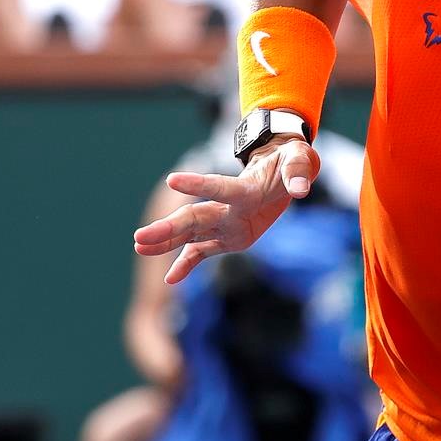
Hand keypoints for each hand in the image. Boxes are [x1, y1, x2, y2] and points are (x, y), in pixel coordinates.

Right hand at [131, 136, 318, 283]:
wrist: (280, 170)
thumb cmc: (290, 161)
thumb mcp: (299, 161)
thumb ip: (299, 173)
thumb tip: (301, 190)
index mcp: (245, 189)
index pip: (219, 187)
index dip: (199, 185)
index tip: (171, 180)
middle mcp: (228, 207)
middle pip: (194, 217)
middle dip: (168, 228)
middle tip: (138, 237)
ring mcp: (225, 222)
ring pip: (190, 234)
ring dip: (166, 243)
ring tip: (140, 248)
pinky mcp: (228, 236)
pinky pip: (202, 252)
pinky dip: (187, 264)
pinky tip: (170, 280)